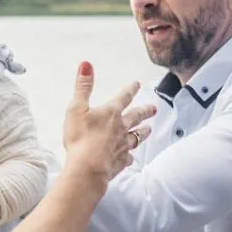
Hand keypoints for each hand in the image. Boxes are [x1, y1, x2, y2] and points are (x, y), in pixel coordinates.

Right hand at [62, 62, 155, 179]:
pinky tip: (131, 157)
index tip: (137, 84)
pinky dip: (130, 157)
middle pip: (136, 117)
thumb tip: (86, 64)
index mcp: (111, 113)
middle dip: (145, 111)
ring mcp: (122, 146)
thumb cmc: (80, 138)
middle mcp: (120, 128)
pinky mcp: (120, 162)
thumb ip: (82, 87)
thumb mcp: (76, 108)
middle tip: (154, 109)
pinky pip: (128, 158)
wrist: (87, 168)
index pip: (123, 97)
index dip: (130, 90)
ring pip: (137, 137)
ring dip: (143, 132)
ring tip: (149, 130)